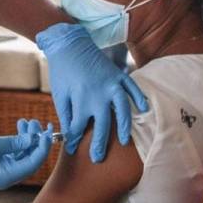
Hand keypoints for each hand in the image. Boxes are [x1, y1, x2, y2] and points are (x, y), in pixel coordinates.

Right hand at [0, 122, 52, 189]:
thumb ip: (13, 142)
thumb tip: (33, 139)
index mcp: (6, 177)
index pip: (32, 163)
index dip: (42, 147)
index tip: (47, 132)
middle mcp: (7, 175)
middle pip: (30, 159)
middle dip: (36, 140)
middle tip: (39, 122)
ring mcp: (2, 168)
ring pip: (23, 153)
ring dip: (28, 137)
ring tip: (28, 121)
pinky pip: (14, 151)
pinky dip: (19, 139)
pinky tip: (20, 126)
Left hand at [36, 23, 147, 162]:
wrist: (69, 44)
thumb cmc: (62, 71)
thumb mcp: (59, 94)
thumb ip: (66, 115)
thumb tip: (70, 135)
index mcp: (80, 99)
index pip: (78, 127)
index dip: (74, 140)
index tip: (72, 150)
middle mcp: (98, 94)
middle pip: (101, 125)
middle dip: (98, 144)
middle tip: (97, 158)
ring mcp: (110, 84)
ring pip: (122, 109)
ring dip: (124, 126)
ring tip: (123, 141)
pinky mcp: (117, 74)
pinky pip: (132, 87)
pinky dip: (139, 98)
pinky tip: (144, 109)